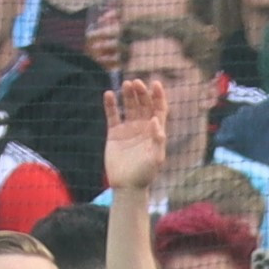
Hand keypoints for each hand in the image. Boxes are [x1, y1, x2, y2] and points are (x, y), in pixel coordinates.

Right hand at [105, 78, 171, 194]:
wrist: (127, 186)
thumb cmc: (145, 174)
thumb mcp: (156, 159)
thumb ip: (158, 140)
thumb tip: (155, 120)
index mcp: (155, 132)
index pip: (159, 109)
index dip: (158, 96)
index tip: (156, 84)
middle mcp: (143, 128)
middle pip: (143, 105)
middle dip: (141, 93)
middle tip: (136, 83)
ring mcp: (128, 129)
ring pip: (128, 106)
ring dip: (127, 95)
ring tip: (125, 84)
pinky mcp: (114, 133)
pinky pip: (112, 115)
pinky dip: (111, 104)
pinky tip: (109, 94)